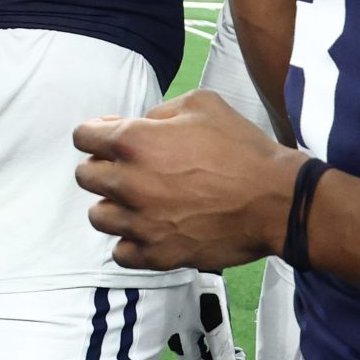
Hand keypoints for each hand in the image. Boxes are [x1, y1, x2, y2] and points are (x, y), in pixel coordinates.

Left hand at [73, 89, 304, 271]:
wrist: (277, 200)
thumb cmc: (242, 149)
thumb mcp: (201, 105)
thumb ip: (158, 112)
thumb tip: (136, 124)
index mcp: (134, 142)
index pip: (82, 137)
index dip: (95, 134)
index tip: (110, 139)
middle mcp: (128, 182)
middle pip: (85, 176)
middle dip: (103, 168)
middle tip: (130, 170)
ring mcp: (140, 223)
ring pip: (98, 216)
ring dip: (114, 207)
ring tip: (139, 203)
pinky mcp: (157, 254)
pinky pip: (121, 252)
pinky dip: (130, 243)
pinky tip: (148, 231)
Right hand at [167, 270, 248, 359]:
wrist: (193, 266)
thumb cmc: (204, 293)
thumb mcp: (216, 324)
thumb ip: (222, 351)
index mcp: (183, 343)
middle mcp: (177, 340)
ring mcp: (178, 331)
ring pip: (195, 359)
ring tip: (233, 349)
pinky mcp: (181, 322)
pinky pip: (193, 345)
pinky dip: (208, 349)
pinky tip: (219, 335)